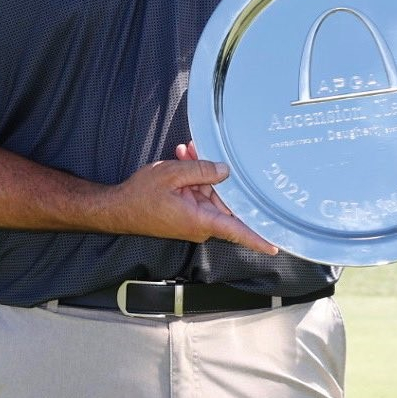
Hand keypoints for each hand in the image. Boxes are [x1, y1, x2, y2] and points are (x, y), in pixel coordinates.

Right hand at [111, 143, 277, 255]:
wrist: (118, 208)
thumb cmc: (141, 196)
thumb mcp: (173, 174)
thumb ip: (202, 170)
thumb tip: (226, 171)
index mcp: (201, 220)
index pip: (237, 231)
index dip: (259, 239)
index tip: (278, 245)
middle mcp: (201, 224)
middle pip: (224, 200)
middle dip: (218, 175)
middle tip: (201, 152)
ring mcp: (194, 219)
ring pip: (210, 192)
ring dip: (201, 172)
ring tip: (185, 152)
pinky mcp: (186, 213)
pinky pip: (198, 194)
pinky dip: (192, 178)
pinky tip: (183, 158)